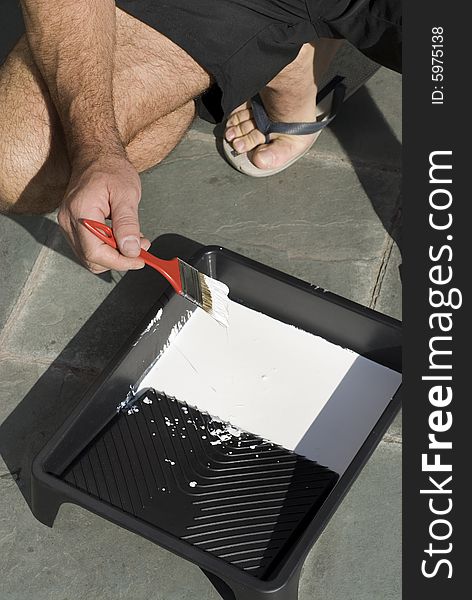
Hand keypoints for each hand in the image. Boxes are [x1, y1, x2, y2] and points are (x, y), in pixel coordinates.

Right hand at [58, 155, 150, 272]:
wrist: (96, 156)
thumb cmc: (111, 170)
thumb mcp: (127, 194)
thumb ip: (128, 224)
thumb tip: (131, 250)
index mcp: (81, 211)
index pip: (95, 252)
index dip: (120, 261)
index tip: (140, 260)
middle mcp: (68, 221)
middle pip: (91, 258)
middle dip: (119, 259)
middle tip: (141, 248)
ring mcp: (68, 224)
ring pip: (90, 256)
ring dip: (115, 255)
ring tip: (133, 241)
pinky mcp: (73, 226)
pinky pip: (89, 247)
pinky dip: (108, 248)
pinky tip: (121, 237)